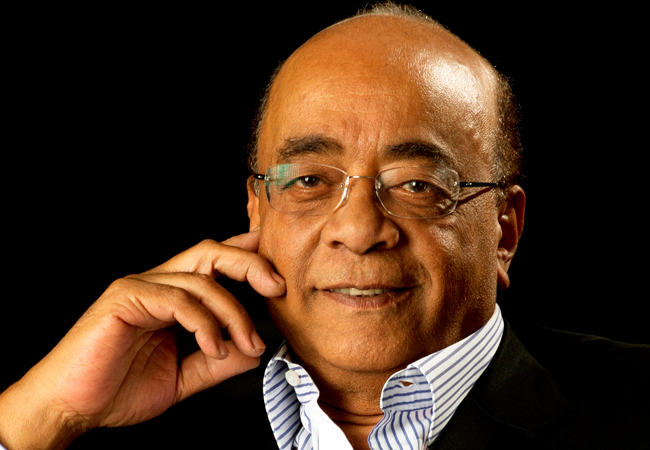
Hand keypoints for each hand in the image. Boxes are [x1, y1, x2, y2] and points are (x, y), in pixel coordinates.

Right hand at [0, 229, 284, 449]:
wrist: (71, 407)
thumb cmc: (117, 389)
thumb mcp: (183, 376)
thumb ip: (217, 362)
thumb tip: (253, 350)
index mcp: (171, 295)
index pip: (214, 262)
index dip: (247, 256)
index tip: (278, 269)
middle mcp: (158, 282)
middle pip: (211, 253)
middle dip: (250, 265)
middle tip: (278, 289)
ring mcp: (140, 286)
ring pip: (200, 279)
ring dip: (233, 312)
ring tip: (246, 344)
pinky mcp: (125, 298)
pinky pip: (176, 299)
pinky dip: (203, 322)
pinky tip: (214, 345)